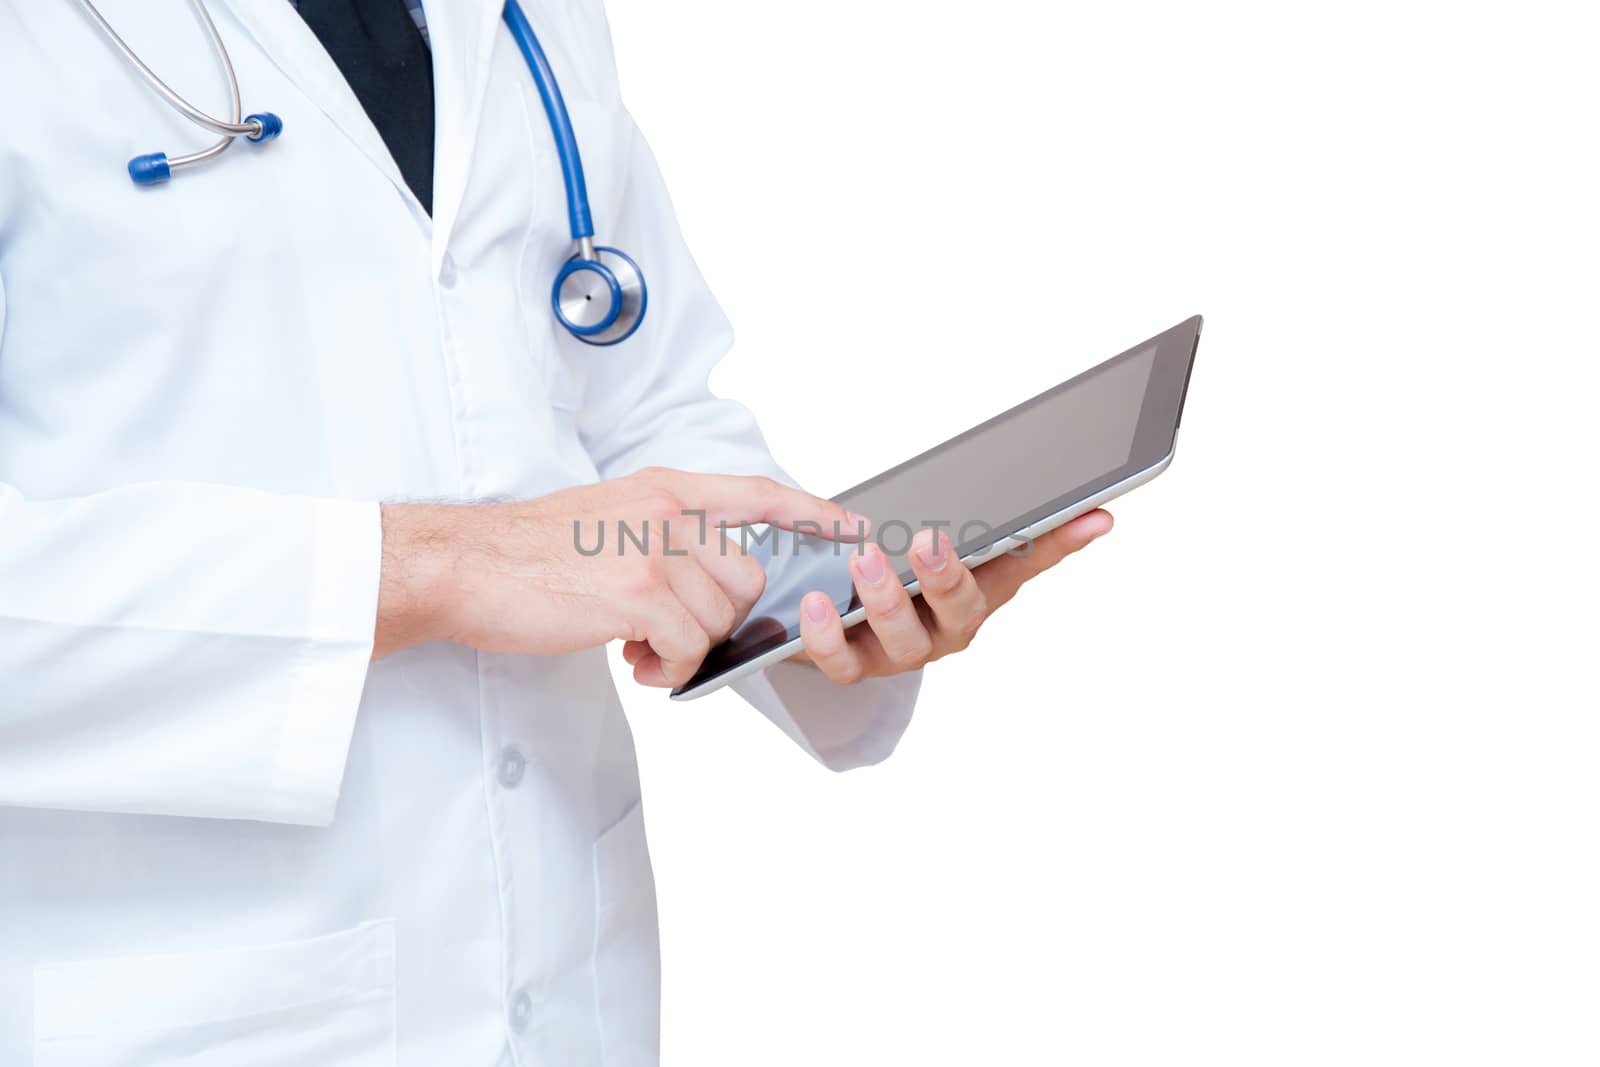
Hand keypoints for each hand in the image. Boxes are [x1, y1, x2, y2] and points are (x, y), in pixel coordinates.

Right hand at [374, 467, 863, 685]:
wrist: (464, 564)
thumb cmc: (527, 553)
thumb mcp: (606, 516)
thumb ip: (661, 537)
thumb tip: (703, 587)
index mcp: (665, 490)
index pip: (758, 494)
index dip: (812, 512)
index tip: (852, 525)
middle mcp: (670, 513)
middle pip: (746, 581)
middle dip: (715, 620)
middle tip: (663, 636)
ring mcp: (656, 551)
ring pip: (718, 621)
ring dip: (684, 650)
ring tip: (636, 649)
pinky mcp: (639, 594)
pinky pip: (689, 650)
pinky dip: (667, 669)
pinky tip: (632, 661)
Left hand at [792, 509, 1113, 683]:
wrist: (841, 612)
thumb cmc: (910, 575)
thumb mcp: (959, 545)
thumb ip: (1019, 531)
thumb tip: (1099, 514)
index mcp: (980, 591)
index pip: (1028, 562)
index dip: (1056, 542)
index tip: (1085, 516)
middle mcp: (948, 628)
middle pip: (960, 611)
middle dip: (946, 578)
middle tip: (927, 541)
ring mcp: (902, 651)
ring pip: (901, 640)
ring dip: (885, 600)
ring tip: (864, 559)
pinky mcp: (854, 665)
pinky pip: (842, 663)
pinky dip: (827, 636)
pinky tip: (815, 601)